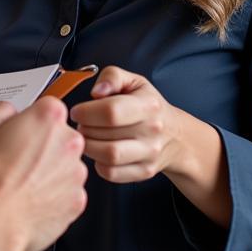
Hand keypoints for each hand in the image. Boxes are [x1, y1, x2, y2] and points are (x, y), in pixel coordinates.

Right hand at [0, 98, 87, 250]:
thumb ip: (0, 110)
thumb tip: (8, 112)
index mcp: (48, 117)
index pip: (48, 108)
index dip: (31, 120)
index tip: (21, 132)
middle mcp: (69, 143)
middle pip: (61, 137)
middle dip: (43, 145)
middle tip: (17, 159)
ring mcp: (76, 175)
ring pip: (65, 166)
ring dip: (49, 171)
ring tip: (21, 183)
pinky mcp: (76, 204)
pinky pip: (66, 194)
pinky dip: (53, 196)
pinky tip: (29, 199)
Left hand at [69, 66, 186, 182]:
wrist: (174, 135)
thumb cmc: (147, 105)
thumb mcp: (133, 81)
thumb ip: (112, 77)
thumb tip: (97, 92)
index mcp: (147, 105)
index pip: (111, 112)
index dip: (86, 112)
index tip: (76, 111)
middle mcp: (151, 131)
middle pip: (106, 136)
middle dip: (84, 129)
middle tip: (80, 124)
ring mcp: (149, 154)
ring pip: (108, 157)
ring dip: (88, 147)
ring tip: (87, 136)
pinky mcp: (144, 172)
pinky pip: (111, 174)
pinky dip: (98, 164)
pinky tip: (98, 151)